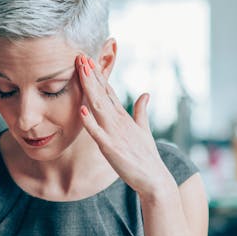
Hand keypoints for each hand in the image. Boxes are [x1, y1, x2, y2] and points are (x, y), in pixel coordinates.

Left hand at [76, 55, 171, 197]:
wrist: (155, 179)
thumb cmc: (147, 156)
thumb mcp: (144, 130)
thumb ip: (141, 111)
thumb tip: (145, 94)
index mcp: (124, 117)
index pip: (109, 91)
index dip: (98, 75)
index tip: (89, 60)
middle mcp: (119, 121)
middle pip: (102, 94)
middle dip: (91, 75)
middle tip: (81, 56)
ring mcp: (114, 133)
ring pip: (98, 107)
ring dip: (90, 88)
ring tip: (82, 71)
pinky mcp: (111, 148)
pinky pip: (97, 134)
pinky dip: (89, 122)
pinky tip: (81, 109)